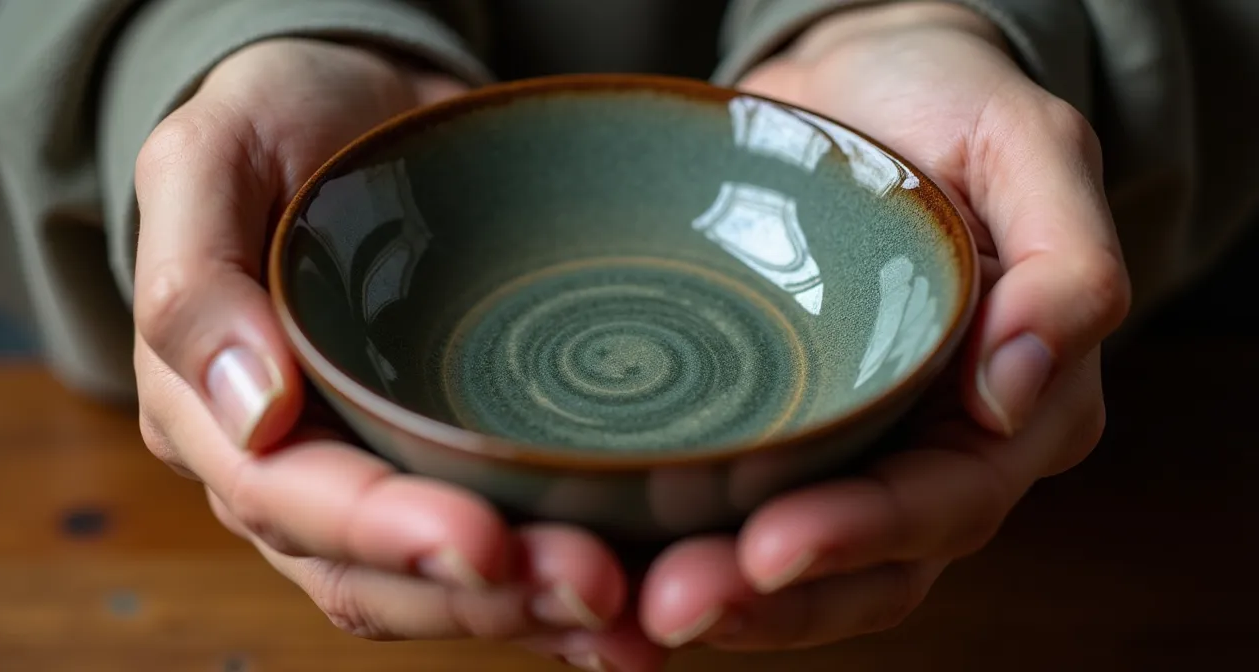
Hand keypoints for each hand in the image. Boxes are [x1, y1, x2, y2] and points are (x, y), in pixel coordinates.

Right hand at [130, 38, 664, 669]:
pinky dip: (555, 590)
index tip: (483, 541)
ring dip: (531, 611)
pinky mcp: (447, 463)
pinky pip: (493, 553)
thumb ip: (193, 278)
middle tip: (595, 585)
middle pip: (374, 574)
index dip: (386, 533)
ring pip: (437, 588)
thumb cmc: (280, 119)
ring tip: (630, 604)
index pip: (292, 501)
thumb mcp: (210, 153)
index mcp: (210, 410)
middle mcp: (289, 468)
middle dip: (482, 596)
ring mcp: (371, 474)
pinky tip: (637, 596)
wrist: (360, 111)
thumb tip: (248, 413)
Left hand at [635, 2, 1130, 650]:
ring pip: (807, 570)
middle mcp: (941, 448)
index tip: (767, 548)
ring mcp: (859, 447)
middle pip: (871, 563)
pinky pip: (745, 514)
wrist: (857, 88)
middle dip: (775, 600)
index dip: (862, 534)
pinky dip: (689, 552)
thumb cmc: (946, 106)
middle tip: (672, 604)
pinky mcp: (783, 430)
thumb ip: (1066, 262)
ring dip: (726, 601)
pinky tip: (622, 571)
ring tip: (636, 611)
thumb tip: (1016, 392)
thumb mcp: (1027, 147)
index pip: (948, 499)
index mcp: (1019, 404)